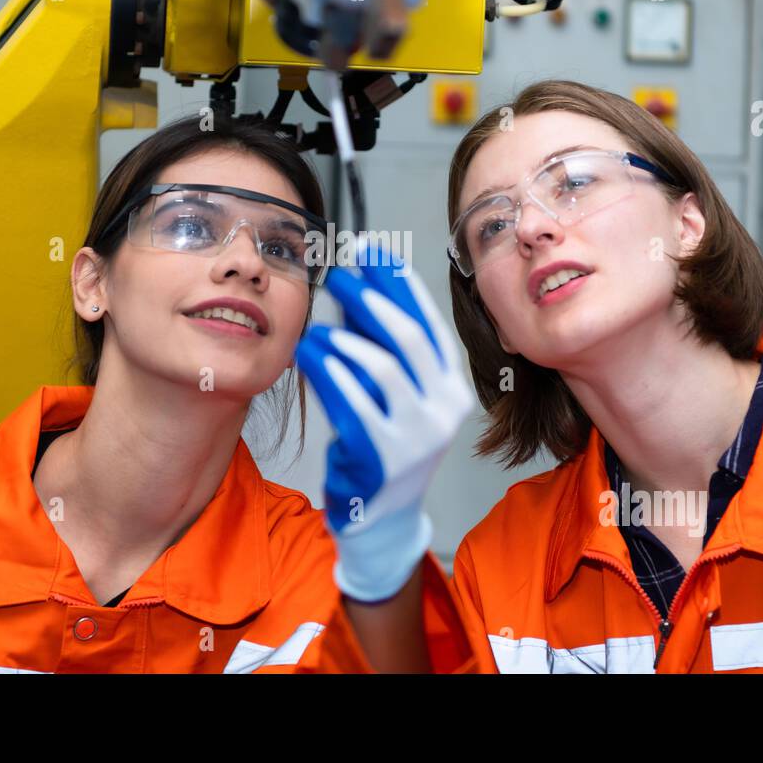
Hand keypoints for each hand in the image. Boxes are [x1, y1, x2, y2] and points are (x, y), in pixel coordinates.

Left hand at [296, 240, 474, 601]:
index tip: (371, 248)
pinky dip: (331, 374)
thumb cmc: (384, 443)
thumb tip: (353, 288)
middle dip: (372, 299)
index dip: (398, 281)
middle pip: (409, 337)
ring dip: (345, 339)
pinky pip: (356, 404)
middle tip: (337, 275)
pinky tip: (311, 355)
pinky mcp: (384, 458)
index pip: (428, 321)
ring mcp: (418, 435)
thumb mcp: (391, 393)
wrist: (382, 515)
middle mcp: (444, 408)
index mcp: (451, 386)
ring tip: (317, 329)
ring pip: (383, 368)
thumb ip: (377, 346)